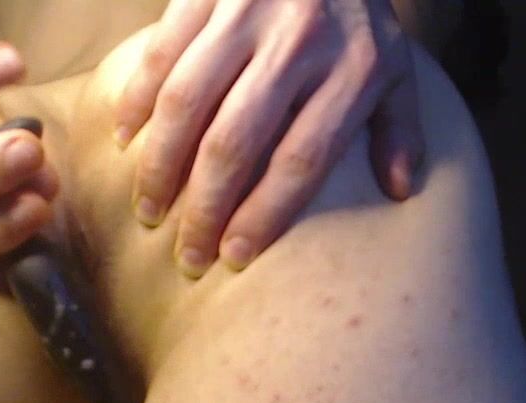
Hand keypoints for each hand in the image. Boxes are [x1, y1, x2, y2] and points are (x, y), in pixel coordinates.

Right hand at [115, 0, 424, 276]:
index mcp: (352, 68)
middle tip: (188, 255)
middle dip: (206, 206)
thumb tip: (399, 191)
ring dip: (162, 164)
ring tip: (150, 211)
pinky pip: (161, 53)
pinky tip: (125, 142)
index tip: (236, 255)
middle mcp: (298, 40)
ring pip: (188, 100)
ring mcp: (246, 12)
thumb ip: (400, 127)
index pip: (302, 158)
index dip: (265, 212)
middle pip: (238, 139)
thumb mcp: (396, 64)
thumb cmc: (359, 17)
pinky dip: (136, 99)